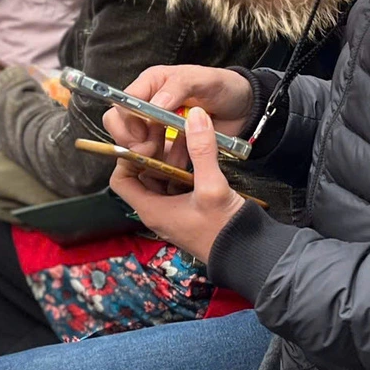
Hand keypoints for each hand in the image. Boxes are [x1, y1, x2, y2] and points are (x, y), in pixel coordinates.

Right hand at [100, 65, 253, 169]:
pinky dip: (163, 164)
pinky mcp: (167, 144)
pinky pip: (154, 158)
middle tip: (152, 150)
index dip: (128, 121)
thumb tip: (155, 104)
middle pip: (120, 125)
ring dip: (149, 155)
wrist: (243, 109)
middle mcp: (149, 104)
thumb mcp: (204, 80)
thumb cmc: (224, 87)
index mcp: (152, 84)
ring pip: (134, 145)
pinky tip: (180, 163)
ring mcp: (156, 126)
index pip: (123, 103)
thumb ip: (180, 86)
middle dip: (132, 141)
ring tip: (172, 158)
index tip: (144, 135)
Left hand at [110, 108, 246, 261]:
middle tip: (169, 128)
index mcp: (152, 208)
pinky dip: (186, 163)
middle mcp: (159, 208)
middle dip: (156, 149)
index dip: (129, 157)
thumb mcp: (212, 187)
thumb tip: (196, 117)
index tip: (148, 140)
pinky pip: (180, 179)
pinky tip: (199, 149)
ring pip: (164, 173)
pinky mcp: (190, 205)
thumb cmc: (224, 231)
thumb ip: (202, 151)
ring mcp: (175, 207)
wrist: (247, 252)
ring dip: (174, 153)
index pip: (122, 179)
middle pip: (143, 172)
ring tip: (188, 134)